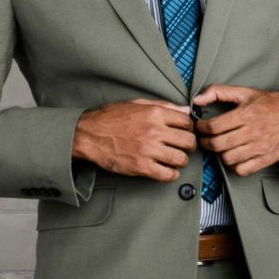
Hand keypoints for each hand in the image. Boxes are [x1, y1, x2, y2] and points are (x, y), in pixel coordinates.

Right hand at [73, 97, 197, 180]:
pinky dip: (171, 175)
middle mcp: (154, 131)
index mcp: (155, 113)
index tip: (185, 133)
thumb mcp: (137, 104)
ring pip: (181, 159)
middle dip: (189, 146)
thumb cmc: (110, 118)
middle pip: (189, 141)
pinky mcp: (141, 167)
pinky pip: (167, 174)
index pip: (187, 122)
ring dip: (181, 161)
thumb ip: (163, 106)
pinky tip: (167, 171)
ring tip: (174, 160)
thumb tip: (185, 110)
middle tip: (183, 148)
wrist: (89, 134)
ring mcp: (148, 150)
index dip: (190, 128)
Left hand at [191, 84, 278, 177]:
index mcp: (246, 115)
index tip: (200, 127)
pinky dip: (234, 165)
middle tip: (204, 139)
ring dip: (219, 154)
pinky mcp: (266, 159)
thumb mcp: (245, 92)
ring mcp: (260, 148)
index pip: (214, 127)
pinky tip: (234, 156)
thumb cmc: (270, 103)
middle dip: (205, 142)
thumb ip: (219, 92)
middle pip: (218, 144)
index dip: (202, 128)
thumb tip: (197, 100)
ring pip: (228, 159)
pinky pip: (242, 170)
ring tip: (220, 146)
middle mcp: (253, 132)